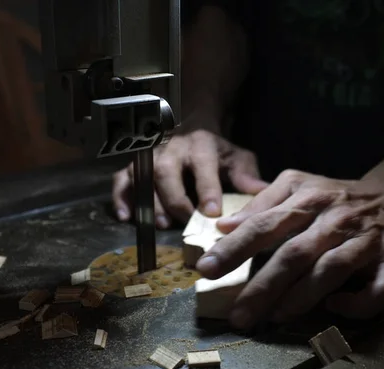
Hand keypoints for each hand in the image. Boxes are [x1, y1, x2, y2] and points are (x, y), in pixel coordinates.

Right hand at [112, 129, 267, 227]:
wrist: (192, 128)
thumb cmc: (217, 151)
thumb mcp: (237, 157)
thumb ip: (247, 176)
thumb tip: (263, 195)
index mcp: (201, 145)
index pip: (203, 165)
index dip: (206, 189)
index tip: (212, 212)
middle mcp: (172, 148)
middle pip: (167, 171)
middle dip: (175, 199)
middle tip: (184, 222)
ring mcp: (150, 157)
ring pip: (142, 176)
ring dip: (149, 202)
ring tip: (159, 225)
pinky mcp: (134, 167)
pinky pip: (121, 180)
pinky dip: (121, 199)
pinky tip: (126, 218)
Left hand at [194, 169, 383, 327]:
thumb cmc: (336, 195)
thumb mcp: (297, 186)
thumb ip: (261, 205)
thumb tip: (223, 225)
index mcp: (307, 199)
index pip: (264, 224)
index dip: (234, 248)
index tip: (206, 269)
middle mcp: (335, 219)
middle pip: (294, 253)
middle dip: (263, 286)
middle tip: (238, 315)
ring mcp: (366, 241)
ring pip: (333, 270)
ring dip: (303, 296)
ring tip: (275, 316)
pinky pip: (381, 288)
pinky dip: (359, 303)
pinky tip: (335, 308)